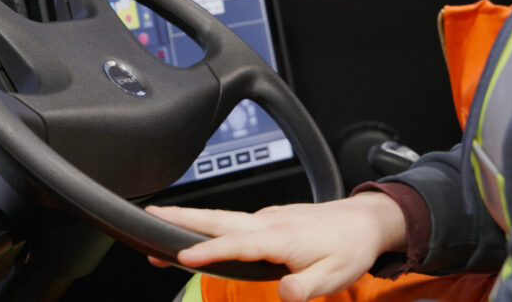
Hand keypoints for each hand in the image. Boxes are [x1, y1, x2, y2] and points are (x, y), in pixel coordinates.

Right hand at [146, 192, 406, 301]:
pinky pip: (228, 220)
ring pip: (219, 217)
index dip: (208, 251)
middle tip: (147, 218)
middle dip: (179, 218)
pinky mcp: (265, 220)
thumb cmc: (349, 248)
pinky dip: (205, 222)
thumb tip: (284, 295)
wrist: (363, 221)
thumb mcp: (335, 276)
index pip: (236, 244)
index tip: (181, 257)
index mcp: (279, 237)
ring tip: (157, 223)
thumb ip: (307, 287)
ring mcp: (264, 218)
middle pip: (215, 219)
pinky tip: (196, 230)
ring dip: (187, 218)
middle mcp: (266, 222)